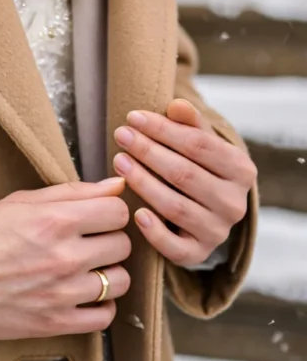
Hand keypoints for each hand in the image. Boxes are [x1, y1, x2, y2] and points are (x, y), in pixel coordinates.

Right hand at [0, 176, 131, 340]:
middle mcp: (65, 256)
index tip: (97, 218)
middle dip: (108, 241)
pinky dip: (100, 307)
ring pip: (119, 282)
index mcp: (56, 220)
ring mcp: (62, 292)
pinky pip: (104, 317)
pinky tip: (83, 296)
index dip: (109, 212)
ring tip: (86, 270)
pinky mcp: (57, 322)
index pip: (118, 212)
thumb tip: (117, 185)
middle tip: (88, 243)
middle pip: (122, 246)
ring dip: (108, 275)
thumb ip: (72, 192)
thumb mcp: (22, 201)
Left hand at [112, 98, 255, 269]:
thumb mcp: (200, 142)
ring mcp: (218, 232)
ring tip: (119, 161)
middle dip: (148, 152)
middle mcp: (234, 204)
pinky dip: (155, 232)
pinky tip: (135, 212)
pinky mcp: (199, 254)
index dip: (163, 130)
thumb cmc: (198, 166)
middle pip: (185, 174)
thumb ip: (190, 123)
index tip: (133, 117)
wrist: (207, 210)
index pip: (199, 145)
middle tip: (121, 135)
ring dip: (143, 183)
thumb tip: (177, 106)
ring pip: (176, 207)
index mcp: (241, 170)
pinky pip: (176, 248)